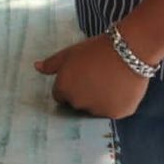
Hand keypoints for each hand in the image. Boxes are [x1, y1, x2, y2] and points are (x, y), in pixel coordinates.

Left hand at [34, 35, 148, 118]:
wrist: (128, 50)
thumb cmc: (95, 49)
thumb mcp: (69, 53)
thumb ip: (51, 64)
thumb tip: (36, 67)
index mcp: (64, 89)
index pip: (60, 95)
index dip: (69, 85)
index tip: (80, 75)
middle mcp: (78, 104)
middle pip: (77, 104)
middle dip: (83, 93)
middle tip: (95, 76)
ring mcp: (98, 111)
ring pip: (95, 109)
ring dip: (98, 100)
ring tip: (109, 81)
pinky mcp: (117, 114)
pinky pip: (113, 111)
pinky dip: (116, 103)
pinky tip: (120, 87)